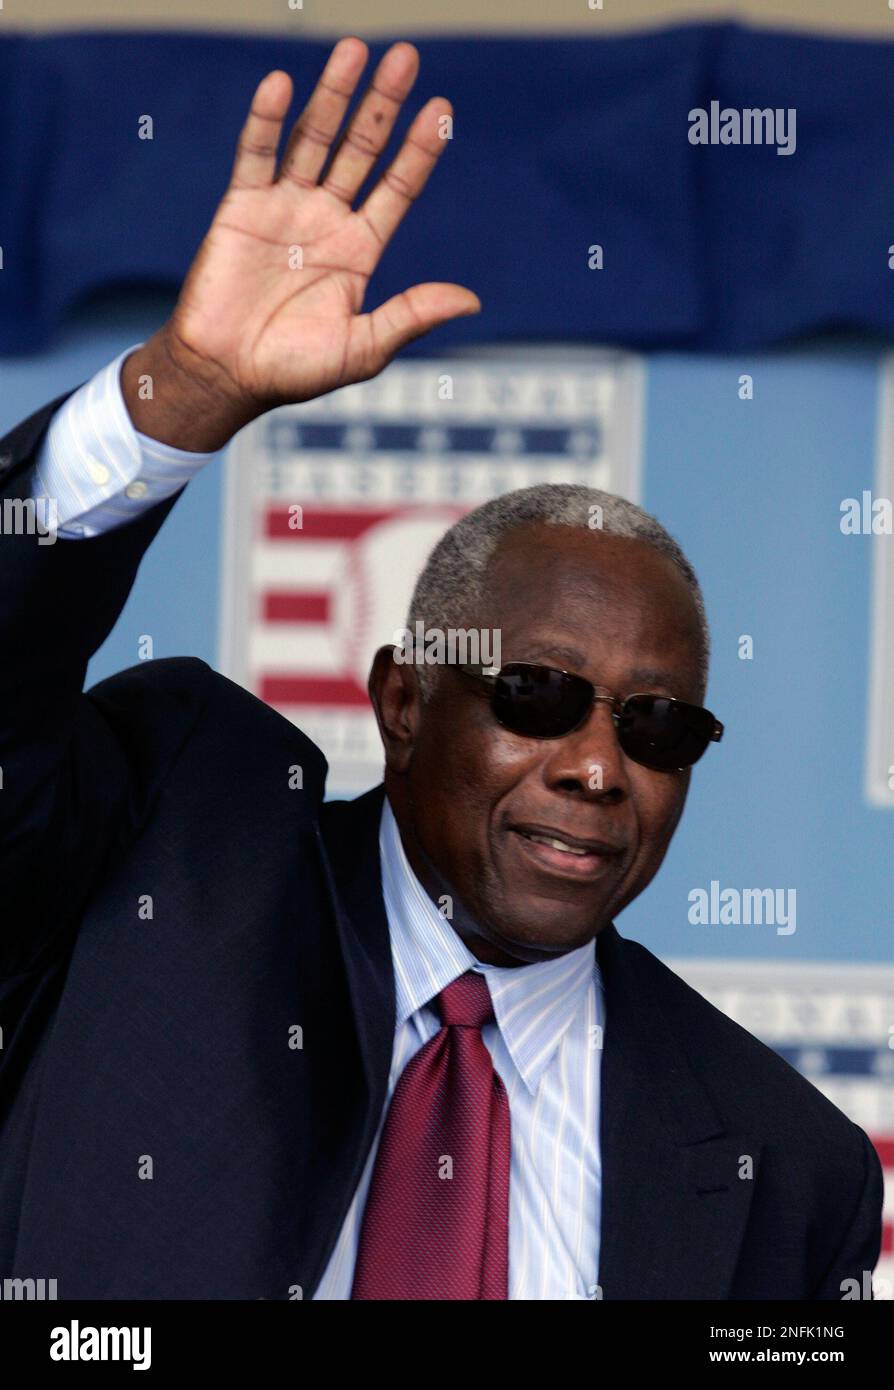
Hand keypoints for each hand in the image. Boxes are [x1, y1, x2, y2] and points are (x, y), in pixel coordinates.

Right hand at [157, 37, 478, 430]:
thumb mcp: (363, 347)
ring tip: (355, 49)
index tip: (442, 110)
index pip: (398, 187)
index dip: (419, 150)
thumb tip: (470, 300)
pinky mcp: (242, 206)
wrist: (227, 374)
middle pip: (361, 149)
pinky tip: (282, 84)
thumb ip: (411, 315)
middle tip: (406, 58)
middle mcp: (327, 220)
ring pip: (314, 138)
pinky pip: (257, 154)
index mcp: (360, 250)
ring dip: (333, 96)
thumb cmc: (295, 370)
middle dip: (383, 105)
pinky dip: (267, 120)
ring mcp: (285, 207)